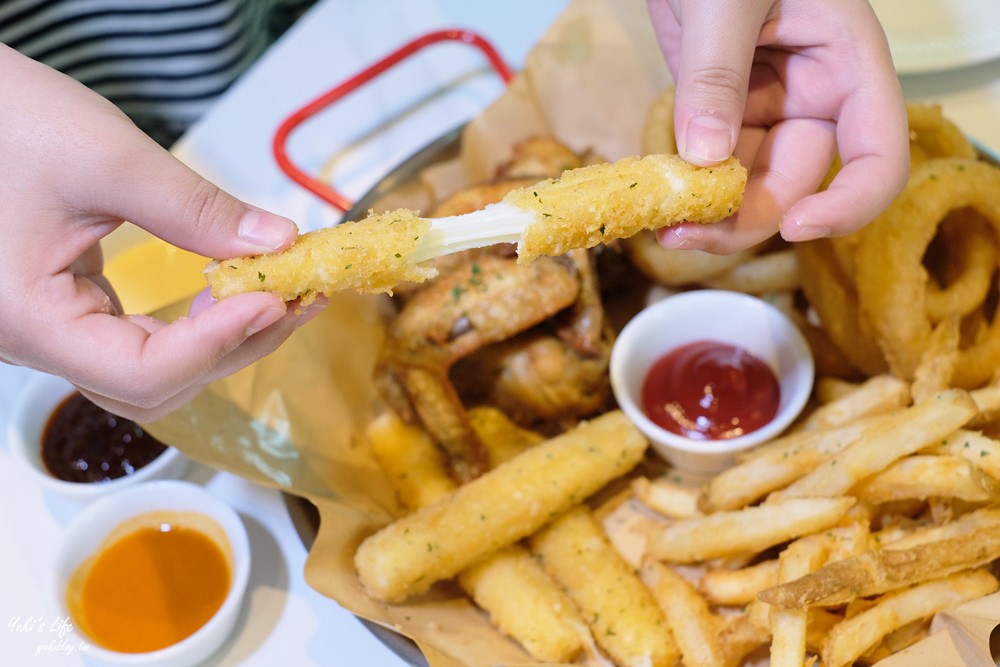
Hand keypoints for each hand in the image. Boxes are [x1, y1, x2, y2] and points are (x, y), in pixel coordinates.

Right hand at [0, 45, 323, 419]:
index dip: (217, 342)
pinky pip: (138, 339)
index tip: (271, 297)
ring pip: (151, 370)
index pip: (143, 372)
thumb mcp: (107, 158)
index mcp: (29, 319)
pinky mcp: (69, 308)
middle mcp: (36, 340)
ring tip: (276, 295)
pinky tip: (230, 290)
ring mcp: (52, 328)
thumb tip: (276, 243)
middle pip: (155, 383)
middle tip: (296, 298)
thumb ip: (195, 209)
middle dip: (234, 344)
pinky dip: (193, 323)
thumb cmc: (3, 119)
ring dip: (221, 340)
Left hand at [646, 0, 909, 252]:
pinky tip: (656, 198)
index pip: (877, 153)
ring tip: (660, 224)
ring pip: (749, 182)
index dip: (849, 204)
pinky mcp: (720, 105)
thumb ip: (717, 72)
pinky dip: (686, 185)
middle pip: (797, 183)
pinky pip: (711, 161)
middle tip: (685, 235)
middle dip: (747, 218)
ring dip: (708, 213)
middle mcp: (812, 92)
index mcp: (845, 61)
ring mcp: (765, 101)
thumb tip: (707, 157)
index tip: (797, 228)